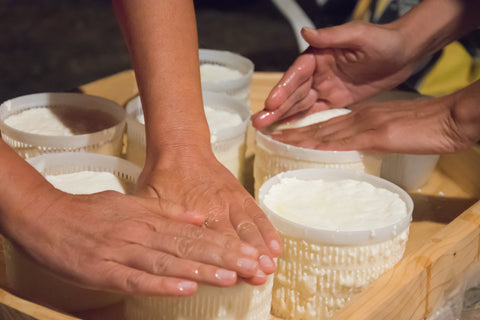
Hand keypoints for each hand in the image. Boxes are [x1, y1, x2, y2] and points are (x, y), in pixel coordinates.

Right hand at [4, 188, 262, 296]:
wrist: (48, 217)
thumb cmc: (93, 212)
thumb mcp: (133, 203)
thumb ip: (167, 211)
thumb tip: (200, 217)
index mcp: (150, 218)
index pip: (195, 232)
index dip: (224, 242)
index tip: (250, 252)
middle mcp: (142, 233)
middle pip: (189, 246)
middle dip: (223, 257)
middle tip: (252, 266)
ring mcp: (124, 252)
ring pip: (168, 261)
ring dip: (201, 270)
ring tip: (231, 278)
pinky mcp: (103, 270)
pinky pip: (137, 279)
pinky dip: (162, 284)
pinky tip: (185, 288)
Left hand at [136, 150, 281, 284]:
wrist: (181, 148)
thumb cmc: (162, 176)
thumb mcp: (149, 199)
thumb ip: (155, 223)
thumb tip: (151, 246)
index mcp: (192, 212)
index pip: (209, 242)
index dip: (222, 261)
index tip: (235, 278)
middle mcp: (215, 207)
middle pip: (234, 238)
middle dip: (248, 258)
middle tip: (260, 277)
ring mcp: (231, 201)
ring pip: (249, 227)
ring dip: (261, 247)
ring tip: (271, 266)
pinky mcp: (240, 194)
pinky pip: (257, 213)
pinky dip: (268, 230)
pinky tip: (277, 245)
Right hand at [252, 21, 416, 128]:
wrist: (405, 52)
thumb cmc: (383, 39)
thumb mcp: (358, 34)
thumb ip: (332, 36)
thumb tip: (305, 32)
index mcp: (319, 55)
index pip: (296, 73)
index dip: (283, 88)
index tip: (271, 102)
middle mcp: (318, 72)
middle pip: (293, 92)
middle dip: (276, 108)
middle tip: (258, 122)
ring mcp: (326, 87)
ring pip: (300, 105)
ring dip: (283, 117)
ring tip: (265, 129)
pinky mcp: (336, 100)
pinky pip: (316, 113)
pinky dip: (301, 122)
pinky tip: (288, 132)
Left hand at [269, 82, 479, 153]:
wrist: (447, 119)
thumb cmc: (425, 128)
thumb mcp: (392, 132)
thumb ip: (372, 138)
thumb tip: (357, 148)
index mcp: (361, 118)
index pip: (326, 125)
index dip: (303, 131)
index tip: (284, 136)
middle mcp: (357, 119)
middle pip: (318, 128)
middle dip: (292, 133)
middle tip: (269, 137)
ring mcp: (364, 125)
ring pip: (324, 133)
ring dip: (298, 139)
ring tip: (276, 142)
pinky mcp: (375, 134)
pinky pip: (342, 141)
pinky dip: (321, 145)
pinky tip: (305, 149)